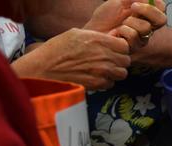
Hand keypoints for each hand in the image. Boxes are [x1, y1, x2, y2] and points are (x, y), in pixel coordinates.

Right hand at [12, 28, 130, 89]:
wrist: (45, 68)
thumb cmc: (58, 50)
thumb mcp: (77, 34)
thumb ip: (97, 37)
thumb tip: (111, 39)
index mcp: (98, 40)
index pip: (124, 46)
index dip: (120, 49)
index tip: (114, 50)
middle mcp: (103, 55)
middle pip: (126, 60)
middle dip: (119, 61)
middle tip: (110, 61)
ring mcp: (102, 71)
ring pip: (122, 74)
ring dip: (115, 73)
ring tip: (104, 70)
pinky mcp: (98, 84)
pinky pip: (111, 84)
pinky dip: (106, 82)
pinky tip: (96, 78)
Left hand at [85, 0, 166, 51]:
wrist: (94, 31)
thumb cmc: (106, 17)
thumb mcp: (119, 1)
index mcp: (145, 16)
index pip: (161, 9)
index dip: (156, 3)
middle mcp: (147, 28)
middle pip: (161, 19)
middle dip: (148, 10)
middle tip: (133, 7)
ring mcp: (142, 39)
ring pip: (146, 27)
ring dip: (130, 22)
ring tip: (121, 24)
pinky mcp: (134, 48)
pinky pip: (133, 35)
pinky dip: (122, 31)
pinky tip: (116, 34)